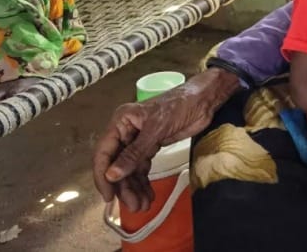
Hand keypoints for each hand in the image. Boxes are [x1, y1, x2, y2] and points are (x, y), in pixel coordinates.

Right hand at [92, 67, 239, 211]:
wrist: (203, 100)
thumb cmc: (179, 104)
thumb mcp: (155, 129)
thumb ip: (134, 153)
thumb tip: (112, 174)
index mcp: (121, 122)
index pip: (104, 153)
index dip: (103, 176)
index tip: (109, 196)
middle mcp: (126, 132)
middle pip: (117, 165)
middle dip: (124, 187)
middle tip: (134, 205)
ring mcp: (138, 140)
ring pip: (130, 169)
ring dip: (135, 188)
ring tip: (143, 205)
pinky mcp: (151, 146)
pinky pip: (142, 167)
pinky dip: (144, 182)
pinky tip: (148, 194)